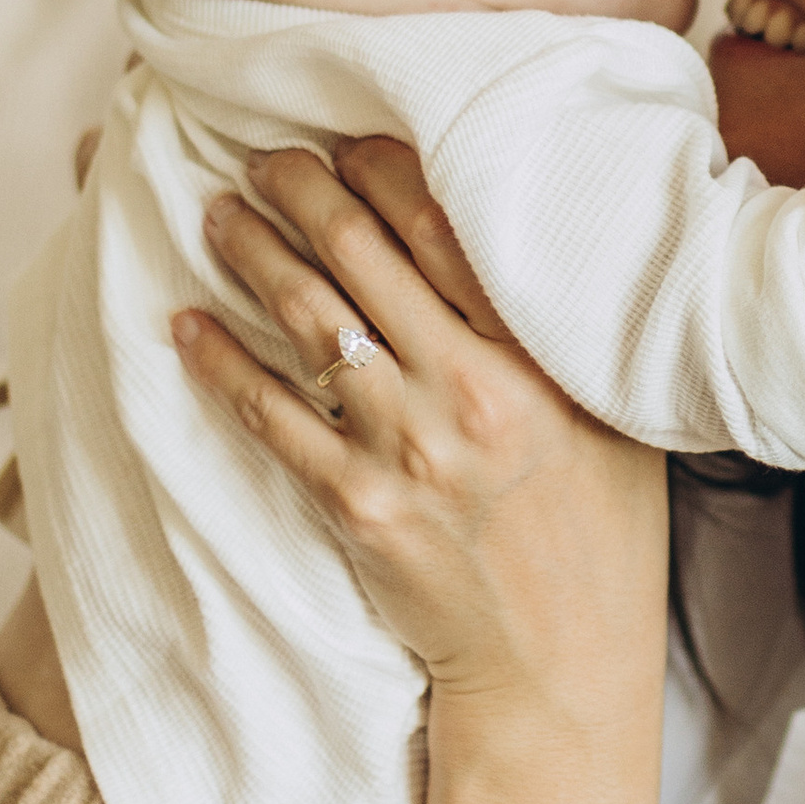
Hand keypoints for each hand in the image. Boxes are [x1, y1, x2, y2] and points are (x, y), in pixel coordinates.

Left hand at [173, 138, 667, 719]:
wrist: (559, 664)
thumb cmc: (602, 534)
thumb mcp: (616, 417)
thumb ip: (566, 336)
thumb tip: (523, 242)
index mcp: (538, 359)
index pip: (443, 227)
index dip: (383, 168)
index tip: (350, 138)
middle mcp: (468, 392)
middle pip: (361, 256)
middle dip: (302, 191)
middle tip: (266, 157)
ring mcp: (405, 449)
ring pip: (308, 321)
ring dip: (253, 255)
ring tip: (219, 214)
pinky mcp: (354, 505)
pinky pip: (270, 417)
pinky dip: (221, 364)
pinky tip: (188, 325)